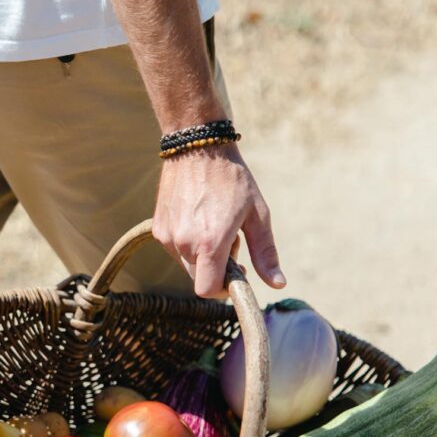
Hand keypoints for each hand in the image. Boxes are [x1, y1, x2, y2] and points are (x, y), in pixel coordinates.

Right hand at [153, 144, 285, 297]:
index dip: (223, 289)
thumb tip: (278, 283)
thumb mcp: (257, 214)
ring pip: (186, 264)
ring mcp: (167, 236)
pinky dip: (188, 243)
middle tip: (230, 240)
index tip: (235, 273)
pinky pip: (175, 249)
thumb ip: (265, 253)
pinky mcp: (158, 229)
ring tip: (213, 224)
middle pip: (199, 279)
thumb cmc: (232, 179)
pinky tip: (198, 218)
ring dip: (201, 255)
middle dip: (215, 269)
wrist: (198, 146)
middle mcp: (184, 243)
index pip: (208, 290)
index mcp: (210, 243)